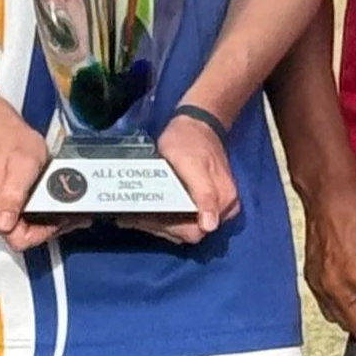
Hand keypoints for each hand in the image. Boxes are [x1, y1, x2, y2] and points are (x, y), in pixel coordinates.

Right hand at [0, 101, 71, 254]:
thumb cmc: (10, 142)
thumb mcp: (23, 163)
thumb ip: (15, 194)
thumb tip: (5, 223)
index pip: (21, 240)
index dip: (47, 232)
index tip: (65, 217)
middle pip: (21, 237)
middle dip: (50, 227)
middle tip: (74, 212)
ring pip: (19, 230)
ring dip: (45, 221)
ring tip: (67, 207)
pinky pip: (15, 220)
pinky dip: (35, 215)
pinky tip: (51, 203)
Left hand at [130, 112, 240, 245]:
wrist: (196, 123)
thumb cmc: (189, 140)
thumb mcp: (191, 164)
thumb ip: (203, 193)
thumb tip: (210, 226)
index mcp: (223, 201)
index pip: (195, 231)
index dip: (168, 228)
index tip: (143, 218)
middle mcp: (223, 209)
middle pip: (189, 232)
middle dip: (159, 225)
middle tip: (131, 215)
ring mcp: (215, 207)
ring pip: (185, 227)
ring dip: (159, 223)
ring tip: (135, 213)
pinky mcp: (206, 202)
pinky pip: (185, 218)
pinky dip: (165, 216)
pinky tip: (148, 210)